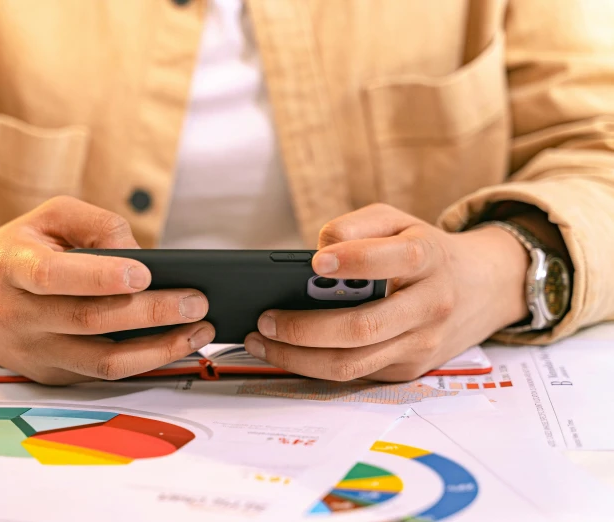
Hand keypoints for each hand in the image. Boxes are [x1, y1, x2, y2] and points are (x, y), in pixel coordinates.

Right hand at [0, 196, 213, 383]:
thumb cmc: (22, 247)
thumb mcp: (51, 216)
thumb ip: (97, 225)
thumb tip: (143, 259)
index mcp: (10, 267)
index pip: (52, 276)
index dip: (99, 277)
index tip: (145, 274)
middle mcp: (16, 314)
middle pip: (90, 321)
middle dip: (152, 312)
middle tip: (197, 301)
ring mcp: (33, 352)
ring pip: (102, 362)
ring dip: (158, 349)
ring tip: (200, 329)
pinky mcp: (50, 375)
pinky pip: (103, 374)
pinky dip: (145, 362)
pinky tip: (175, 344)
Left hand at [243, 204, 529, 381]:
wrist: (483, 288)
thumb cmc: (426, 250)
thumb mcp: (399, 220)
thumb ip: (358, 225)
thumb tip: (320, 250)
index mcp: (428, 258)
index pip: (394, 260)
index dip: (354, 261)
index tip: (316, 263)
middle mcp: (430, 305)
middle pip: (363, 327)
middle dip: (306, 327)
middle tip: (266, 319)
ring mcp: (421, 344)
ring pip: (353, 363)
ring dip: (299, 357)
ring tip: (262, 341)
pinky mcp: (410, 368)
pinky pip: (356, 373)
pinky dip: (314, 366)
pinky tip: (287, 352)